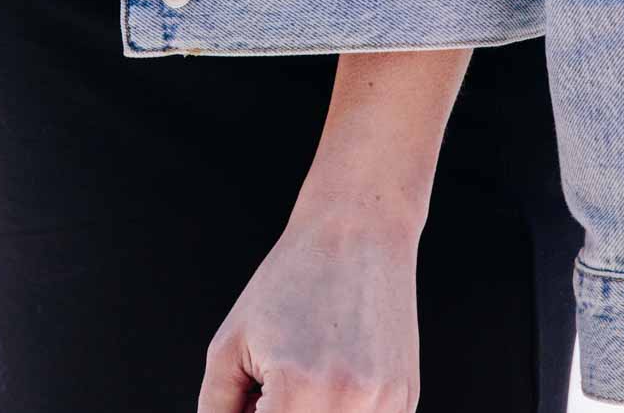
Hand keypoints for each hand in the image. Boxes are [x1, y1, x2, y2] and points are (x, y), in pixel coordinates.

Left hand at [197, 206, 420, 412]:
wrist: (357, 229)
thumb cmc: (292, 278)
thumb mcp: (231, 342)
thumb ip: (218, 409)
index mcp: (298, 390)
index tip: (254, 401)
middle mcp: (348, 405)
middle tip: (271, 389)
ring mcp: (384, 405)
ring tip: (303, 378)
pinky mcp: (406, 401)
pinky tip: (335, 374)